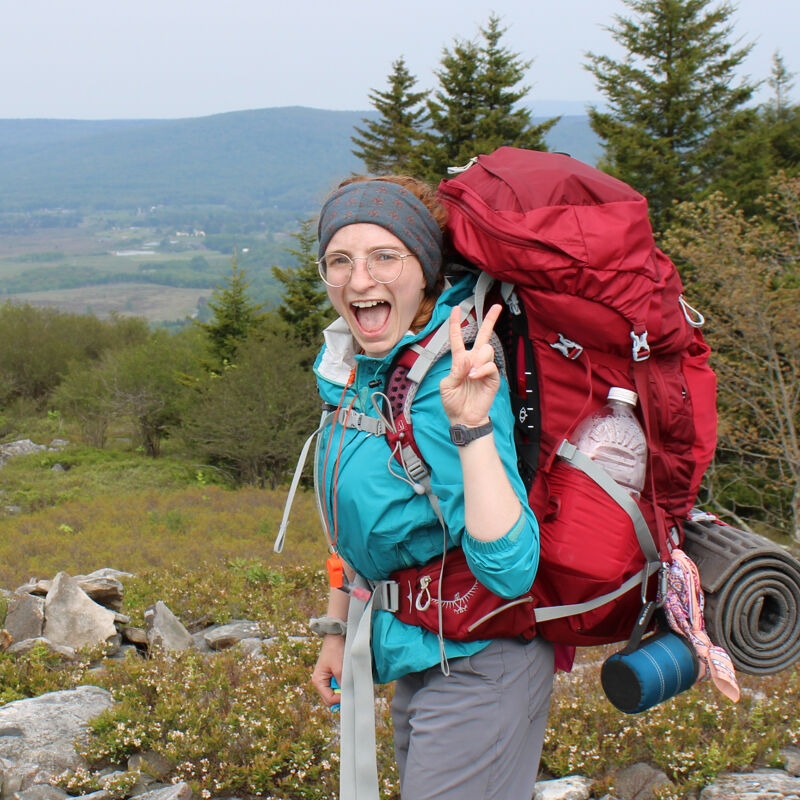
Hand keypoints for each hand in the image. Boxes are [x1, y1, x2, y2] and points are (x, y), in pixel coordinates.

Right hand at [311, 633, 344, 708]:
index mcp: (318, 681)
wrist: (335, 636)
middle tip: (350, 690)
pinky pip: (337, 685)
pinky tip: (347, 677)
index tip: (349, 695)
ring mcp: (325, 679)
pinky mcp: (331, 675)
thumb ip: (341, 683)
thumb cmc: (335, 650)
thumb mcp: (339, 668)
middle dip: (340, 696)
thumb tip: (346, 696)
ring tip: (349, 680)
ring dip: (342, 689)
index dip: (339, 700)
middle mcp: (320, 682)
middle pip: (331, 698)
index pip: (329, 699)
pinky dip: (343, 684)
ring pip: (335, 692)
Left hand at [440, 304, 501, 427]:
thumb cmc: (453, 402)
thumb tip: (467, 359)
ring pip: (486, 349)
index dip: (456, 323)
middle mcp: (473, 361)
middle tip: (497, 307)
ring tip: (470, 375)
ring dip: (477, 360)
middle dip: (490, 320)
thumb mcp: (446, 385)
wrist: (464, 418)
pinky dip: (481, 370)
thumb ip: (456, 370)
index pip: (458, 338)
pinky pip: (490, 365)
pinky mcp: (492, 377)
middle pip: (483, 335)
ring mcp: (484, 368)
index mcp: (459, 360)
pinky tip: (475, 377)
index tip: (456, 309)